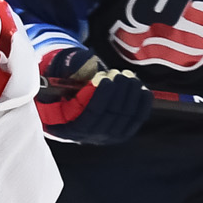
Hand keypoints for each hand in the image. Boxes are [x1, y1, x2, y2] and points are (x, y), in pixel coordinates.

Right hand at [36, 46, 151, 144]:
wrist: (73, 113)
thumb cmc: (65, 96)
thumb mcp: (60, 87)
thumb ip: (69, 77)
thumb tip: (81, 65)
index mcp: (70, 128)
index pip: (92, 114)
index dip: (102, 95)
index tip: (106, 78)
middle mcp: (90, 137)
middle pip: (112, 113)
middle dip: (119, 90)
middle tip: (120, 73)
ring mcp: (108, 137)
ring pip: (126, 115)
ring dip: (131, 93)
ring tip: (129, 76)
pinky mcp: (123, 134)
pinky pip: (137, 119)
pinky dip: (143, 103)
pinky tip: (142, 88)